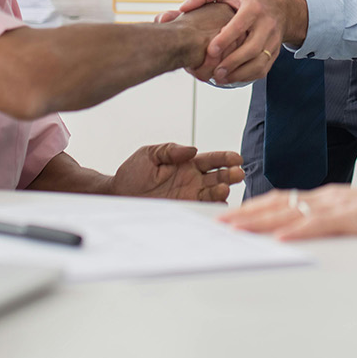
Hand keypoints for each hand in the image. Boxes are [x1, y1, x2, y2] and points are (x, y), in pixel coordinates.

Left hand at [111, 143, 244, 202]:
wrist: (119, 194)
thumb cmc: (132, 173)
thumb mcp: (150, 154)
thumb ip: (171, 150)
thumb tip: (192, 149)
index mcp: (187, 163)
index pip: (212, 159)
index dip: (225, 158)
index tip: (236, 158)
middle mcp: (192, 179)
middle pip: (218, 176)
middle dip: (230, 174)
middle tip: (237, 173)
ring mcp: (190, 195)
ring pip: (214, 193)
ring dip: (222, 190)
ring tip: (223, 188)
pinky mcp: (184, 208)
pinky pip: (203, 208)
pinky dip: (213, 207)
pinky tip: (218, 204)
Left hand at [178, 0, 305, 84]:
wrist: (280, 8)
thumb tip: (184, 8)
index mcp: (253, 7)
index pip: (241, 24)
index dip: (226, 38)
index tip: (211, 51)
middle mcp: (267, 24)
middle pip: (253, 47)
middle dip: (233, 62)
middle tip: (215, 72)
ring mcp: (273, 39)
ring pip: (260, 61)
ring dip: (240, 73)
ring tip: (220, 78)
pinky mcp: (274, 52)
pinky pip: (263, 69)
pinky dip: (247, 77)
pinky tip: (231, 78)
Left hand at [218, 178, 356, 239]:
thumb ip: (336, 219)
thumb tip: (315, 229)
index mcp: (327, 196)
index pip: (284, 200)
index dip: (257, 207)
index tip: (235, 215)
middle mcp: (326, 197)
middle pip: (277, 203)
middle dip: (246, 213)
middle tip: (221, 222)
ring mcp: (335, 206)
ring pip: (289, 212)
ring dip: (259, 220)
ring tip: (236, 228)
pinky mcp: (349, 217)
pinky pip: (317, 224)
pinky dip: (296, 231)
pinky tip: (279, 237)